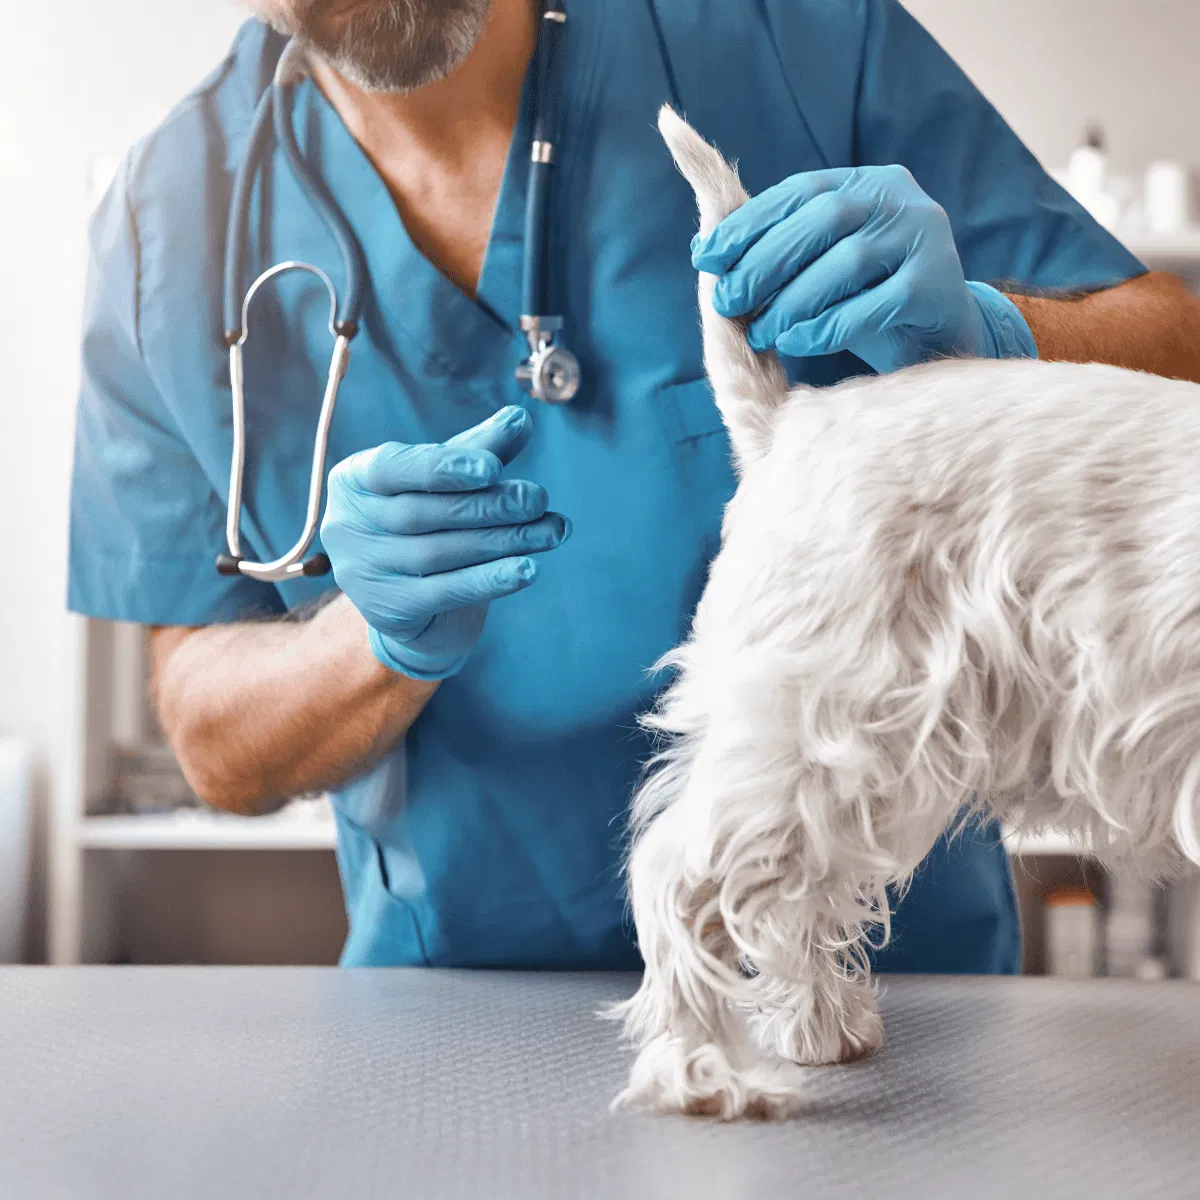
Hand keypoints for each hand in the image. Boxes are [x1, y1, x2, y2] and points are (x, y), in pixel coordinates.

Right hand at [321, 406, 569, 680]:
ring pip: (440, 553)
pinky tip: (528, 569)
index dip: (443, 467)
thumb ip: (480, 449)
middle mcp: (346, 525)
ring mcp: (361, 573)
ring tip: (551, 531)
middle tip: (537, 498)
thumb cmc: (431, 524)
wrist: (415, 603)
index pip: (393, 467)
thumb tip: (520, 419)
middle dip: (488, 504)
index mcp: (353, 479)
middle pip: (424, 512)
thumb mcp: (450, 481)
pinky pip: (446, 592)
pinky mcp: (388, 610)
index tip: (494, 466)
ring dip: (503, 541)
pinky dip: (490, 580)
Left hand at [691, 165, 1034, 373]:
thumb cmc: (866, 298)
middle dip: (764, 263)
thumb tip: (704, 249)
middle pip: (823, 220)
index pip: (799, 192)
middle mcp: (900, 199)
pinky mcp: (938, 286)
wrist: (938, 336)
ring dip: (792, 301)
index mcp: (866, 182)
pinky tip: (795, 343)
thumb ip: (777, 250)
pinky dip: (826, 327)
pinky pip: (873, 306)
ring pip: (848, 262)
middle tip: (726, 302)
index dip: (748, 223)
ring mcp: (926, 238)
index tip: (706, 257)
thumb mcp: (820, 265)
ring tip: (759, 333)